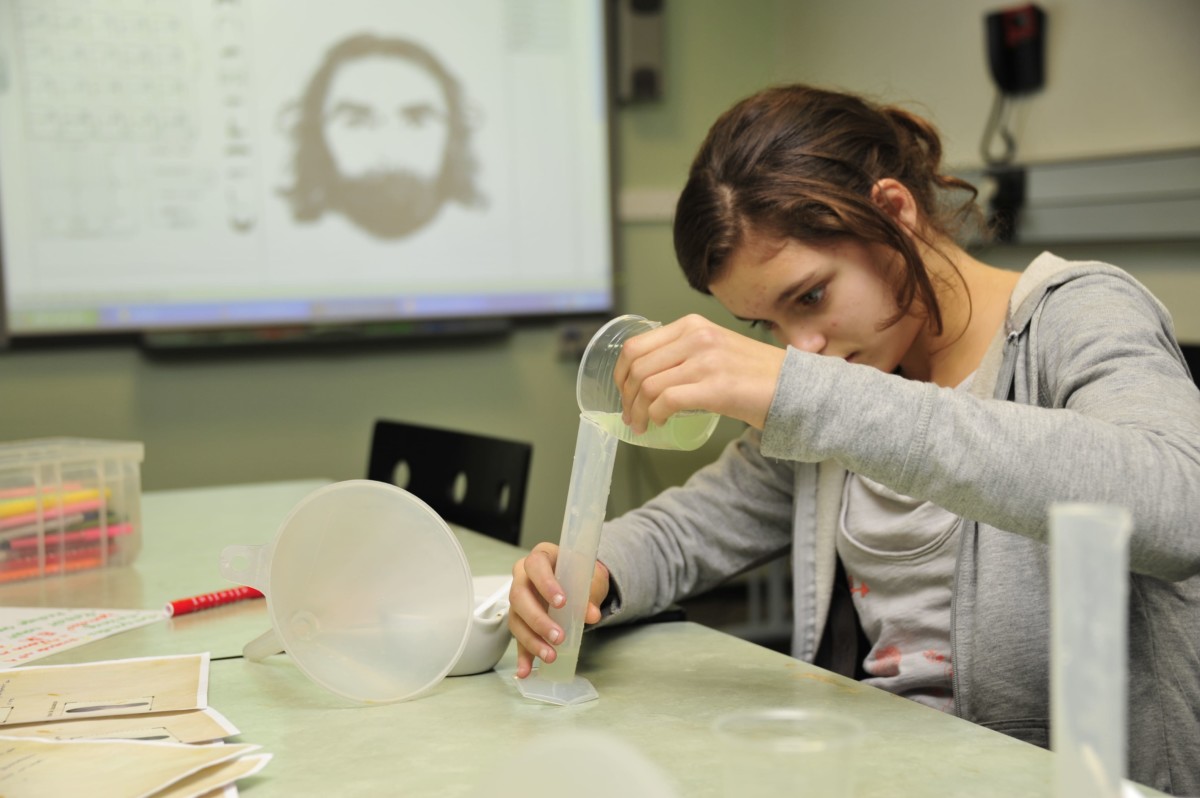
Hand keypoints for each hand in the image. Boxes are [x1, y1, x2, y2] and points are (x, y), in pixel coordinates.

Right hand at [508, 542, 609, 678]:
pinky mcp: (520, 620)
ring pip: (516, 619)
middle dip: (538, 619)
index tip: (561, 602)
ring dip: (532, 640)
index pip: (535, 565)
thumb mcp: (591, 579)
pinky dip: (522, 656)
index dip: (545, 583)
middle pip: (519, 595)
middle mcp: (523, 577)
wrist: (579, 583)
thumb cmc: (581, 575)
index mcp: (541, 558)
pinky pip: (518, 638)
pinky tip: (525, 671)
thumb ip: (591, 594)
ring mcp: (519, 599)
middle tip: (558, 636)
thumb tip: (591, 614)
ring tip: (550, 656)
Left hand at [613, 314, 785, 431]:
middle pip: (637, 367)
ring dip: (638, 411)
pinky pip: (667, 401)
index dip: (621, 373)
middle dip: (626, 396)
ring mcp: (706, 361)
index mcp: (692, 325)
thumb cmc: (755, 374)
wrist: (794, 387)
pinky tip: (660, 423)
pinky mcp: (716, 387)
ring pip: (648, 386)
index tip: (623, 392)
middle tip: (630, 415)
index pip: (636, 346)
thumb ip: (684, 351)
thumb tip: (645, 375)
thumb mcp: (715, 348)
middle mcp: (697, 337)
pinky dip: (655, 416)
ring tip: (642, 424)